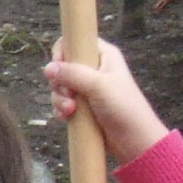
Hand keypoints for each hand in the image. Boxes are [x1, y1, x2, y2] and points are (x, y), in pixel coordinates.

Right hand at [45, 36, 169, 165]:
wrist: (134, 141)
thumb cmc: (124, 108)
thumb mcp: (99, 86)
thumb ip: (73, 74)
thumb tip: (48, 68)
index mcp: (104, 55)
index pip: (75, 41)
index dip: (63, 53)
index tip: (60, 68)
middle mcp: (94, 69)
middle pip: (62, 66)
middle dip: (60, 83)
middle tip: (69, 95)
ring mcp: (88, 88)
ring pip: (60, 87)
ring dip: (60, 100)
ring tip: (71, 111)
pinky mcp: (82, 106)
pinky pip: (62, 103)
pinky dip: (61, 110)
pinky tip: (68, 118)